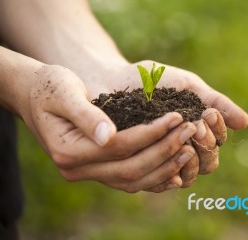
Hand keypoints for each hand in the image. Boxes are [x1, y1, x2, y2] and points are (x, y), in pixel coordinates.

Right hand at [21, 64, 198, 192]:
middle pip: (130, 167)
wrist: (37, 95)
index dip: (150, 133)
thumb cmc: (50, 87)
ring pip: (133, 180)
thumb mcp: (63, 92)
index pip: (119, 146)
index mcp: (68, 150)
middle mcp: (78, 169)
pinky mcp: (100, 171)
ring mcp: (89, 173)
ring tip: (190, 149)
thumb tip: (108, 135)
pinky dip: (154, 178)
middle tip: (190, 130)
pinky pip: (130, 181)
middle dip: (164, 149)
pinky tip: (177, 171)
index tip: (176, 117)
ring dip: (164, 167)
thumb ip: (86, 114)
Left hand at [81, 60, 247, 187]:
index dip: (217, 131)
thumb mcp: (189, 87)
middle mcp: (184, 150)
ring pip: (188, 175)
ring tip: (180, 136)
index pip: (217, 143)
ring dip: (190, 157)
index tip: (208, 114)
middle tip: (196, 126)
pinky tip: (163, 153)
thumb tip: (245, 123)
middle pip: (208, 163)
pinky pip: (159, 181)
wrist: (113, 80)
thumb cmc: (153, 81)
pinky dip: (167, 170)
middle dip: (206, 144)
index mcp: (198, 132)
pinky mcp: (142, 167)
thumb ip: (217, 102)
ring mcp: (164, 160)